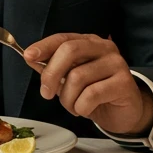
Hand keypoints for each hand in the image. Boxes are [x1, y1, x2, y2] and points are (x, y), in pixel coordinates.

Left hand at [24, 33, 152, 135]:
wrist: (123, 114)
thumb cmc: (95, 94)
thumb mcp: (70, 80)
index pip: (63, 38)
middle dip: (51, 74)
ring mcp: (116, 64)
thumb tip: (30, 58)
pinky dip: (81, 107)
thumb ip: (53, 68)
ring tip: (73, 106)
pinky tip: (86, 109)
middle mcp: (104, 48)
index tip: (28, 55)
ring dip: (68, 98)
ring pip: (78, 77)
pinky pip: (91, 95)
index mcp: (89, 43)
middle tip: (46, 93)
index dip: (44, 46)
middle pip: (70, 51)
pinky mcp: (124, 83)